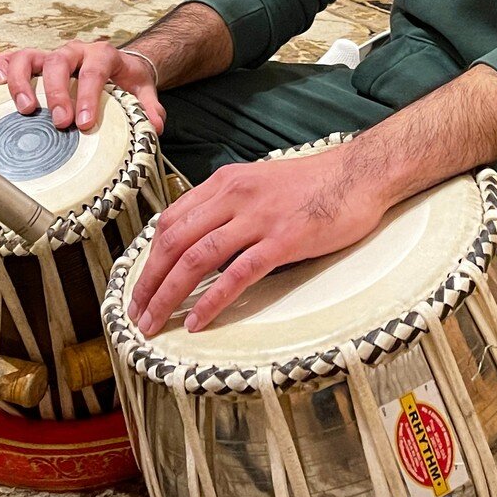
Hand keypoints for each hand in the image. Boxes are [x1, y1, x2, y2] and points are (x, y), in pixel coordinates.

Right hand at [0, 39, 164, 133]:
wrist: (118, 64)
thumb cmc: (125, 78)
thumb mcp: (142, 90)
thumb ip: (148, 107)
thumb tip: (154, 126)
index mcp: (102, 54)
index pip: (94, 70)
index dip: (88, 96)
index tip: (85, 123)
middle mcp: (74, 51)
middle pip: (58, 63)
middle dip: (57, 94)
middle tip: (60, 122)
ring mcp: (51, 55)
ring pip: (27, 57)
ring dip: (22, 82)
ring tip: (26, 110)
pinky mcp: (34, 62)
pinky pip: (10, 58)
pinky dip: (0, 68)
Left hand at [128, 142, 395, 336]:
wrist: (360, 174)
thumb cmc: (314, 184)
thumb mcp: (259, 184)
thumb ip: (229, 207)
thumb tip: (203, 241)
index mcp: (225, 182)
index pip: (171, 221)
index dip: (148, 257)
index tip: (140, 286)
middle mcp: (234, 196)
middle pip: (174, 242)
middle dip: (148, 281)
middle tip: (136, 313)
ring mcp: (258, 218)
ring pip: (197, 259)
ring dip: (168, 294)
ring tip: (154, 322)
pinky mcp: (284, 239)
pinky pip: (238, 274)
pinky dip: (212, 300)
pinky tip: (197, 321)